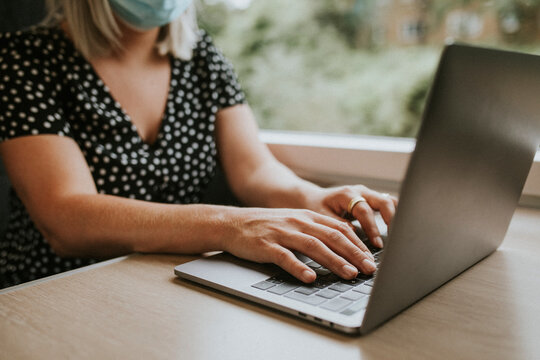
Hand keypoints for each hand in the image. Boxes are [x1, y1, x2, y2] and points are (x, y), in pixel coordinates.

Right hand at [223, 208, 377, 282]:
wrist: (233, 223)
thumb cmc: (266, 226)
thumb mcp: (294, 223)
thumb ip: (316, 232)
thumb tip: (342, 248)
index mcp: (307, 217)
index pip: (339, 229)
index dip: (358, 244)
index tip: (372, 259)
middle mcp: (298, 222)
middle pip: (332, 237)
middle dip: (354, 254)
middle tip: (369, 269)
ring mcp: (282, 233)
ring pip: (313, 246)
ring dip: (334, 261)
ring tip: (349, 275)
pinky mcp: (266, 245)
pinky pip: (285, 257)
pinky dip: (299, 268)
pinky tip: (310, 278)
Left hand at [305, 185, 397, 248]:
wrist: (314, 197)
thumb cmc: (316, 206)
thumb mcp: (321, 215)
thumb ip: (337, 224)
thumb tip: (354, 236)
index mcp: (347, 194)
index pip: (364, 210)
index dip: (372, 228)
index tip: (377, 244)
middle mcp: (360, 191)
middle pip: (384, 202)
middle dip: (391, 220)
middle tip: (394, 239)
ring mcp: (368, 194)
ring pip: (389, 201)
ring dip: (395, 217)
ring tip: (397, 236)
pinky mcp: (371, 199)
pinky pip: (388, 204)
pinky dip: (393, 215)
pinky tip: (395, 230)